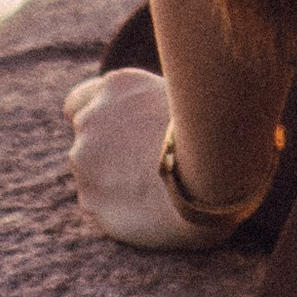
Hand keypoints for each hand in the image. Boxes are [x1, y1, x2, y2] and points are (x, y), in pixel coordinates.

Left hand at [64, 63, 238, 253]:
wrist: (219, 176)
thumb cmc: (216, 131)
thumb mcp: (184, 95)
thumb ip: (147, 102)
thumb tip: (141, 114)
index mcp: (115, 87)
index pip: (77, 103)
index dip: (98, 119)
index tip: (118, 134)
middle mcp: (92, 120)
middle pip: (86, 142)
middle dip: (108, 153)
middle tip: (147, 165)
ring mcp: (87, 163)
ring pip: (92, 176)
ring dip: (113, 182)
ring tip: (156, 189)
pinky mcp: (92, 202)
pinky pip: (100, 206)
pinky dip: (119, 209)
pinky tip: (150, 208)